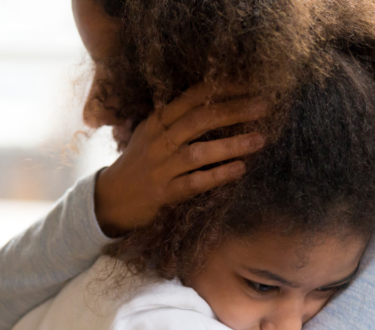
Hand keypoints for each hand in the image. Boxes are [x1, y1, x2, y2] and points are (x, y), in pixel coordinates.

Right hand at [94, 83, 267, 236]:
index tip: (250, 84)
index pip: (192, 97)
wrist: (110, 199)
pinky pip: (195, 182)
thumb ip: (177, 120)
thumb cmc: (138, 164)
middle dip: (234, 111)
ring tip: (260, 139)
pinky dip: (218, 175)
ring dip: (232, 144)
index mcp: (157, 122)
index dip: (222, 88)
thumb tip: (216, 103)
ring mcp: (161, 168)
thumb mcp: (151, 134)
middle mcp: (158, 141)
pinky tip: (240, 169)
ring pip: (199, 152)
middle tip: (264, 107)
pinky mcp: (164, 193)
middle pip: (199, 119)